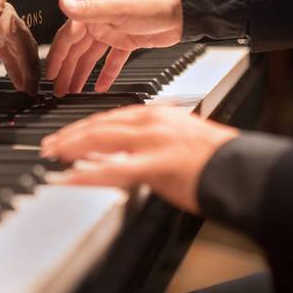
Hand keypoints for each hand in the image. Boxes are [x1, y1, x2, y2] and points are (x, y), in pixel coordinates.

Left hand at [0, 0, 39, 94]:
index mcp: (1, 13)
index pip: (22, 39)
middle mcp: (4, 20)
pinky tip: (19, 82)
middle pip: (25, 47)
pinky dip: (14, 68)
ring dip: (25, 71)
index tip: (33, 78)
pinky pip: (7, 55)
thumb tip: (0, 6)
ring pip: (19, 52)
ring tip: (29, 90)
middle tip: (34, 90)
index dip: (29, 60)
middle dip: (31, 69)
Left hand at [40, 105, 237, 213]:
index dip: (84, 126)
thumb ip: (151, 141)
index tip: (67, 134)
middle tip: (49, 145)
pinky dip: (88, 172)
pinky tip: (70, 177)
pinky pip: (114, 169)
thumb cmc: (215, 159)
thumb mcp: (179, 139)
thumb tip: (128, 152)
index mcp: (157, 115)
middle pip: (100, 124)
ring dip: (71, 146)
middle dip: (70, 134)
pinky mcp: (157, 165)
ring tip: (52, 155)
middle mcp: (152, 122)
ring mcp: (153, 142)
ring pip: (101, 139)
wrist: (243, 169)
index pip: (111, 117)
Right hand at [45, 0, 182, 95]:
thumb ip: (88, 10)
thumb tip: (63, 3)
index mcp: (93, 13)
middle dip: (67, 71)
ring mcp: (114, 33)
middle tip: (59, 90)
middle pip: (77, 51)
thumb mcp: (118, 9)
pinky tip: (100, 87)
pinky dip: (105, 74)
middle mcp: (100, 23)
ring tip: (73, 92)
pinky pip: (112, 62)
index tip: (50, 74)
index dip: (57, 56)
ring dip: (82, 75)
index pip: (67, 37)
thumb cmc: (153, 3)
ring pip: (92, 58)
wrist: (184, 10)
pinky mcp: (128, 43)